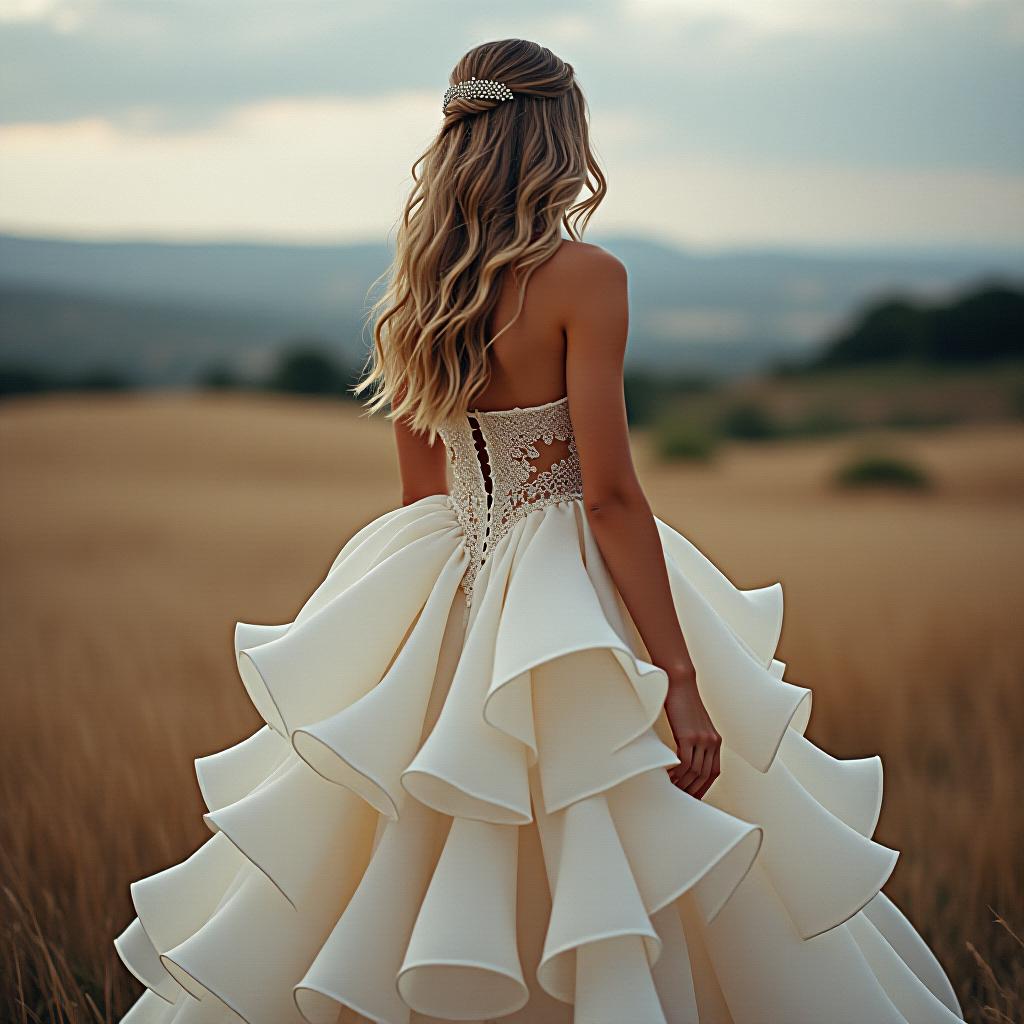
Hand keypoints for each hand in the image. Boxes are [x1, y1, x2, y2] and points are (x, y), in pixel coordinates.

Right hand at [663, 670, 720, 799]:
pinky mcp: (688, 736)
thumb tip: (682, 755)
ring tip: (671, 789)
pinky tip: (668, 776)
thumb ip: (692, 739)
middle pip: (704, 775)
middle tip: (680, 798)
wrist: (679, 682)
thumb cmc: (682, 700)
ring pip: (695, 772)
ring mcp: (702, 739)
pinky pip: (684, 763)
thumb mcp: (692, 723)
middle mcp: (712, 742)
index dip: (704, 787)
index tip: (693, 795)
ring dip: (683, 784)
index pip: (713, 772)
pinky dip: (677, 773)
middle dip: (693, 790)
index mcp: (715, 740)